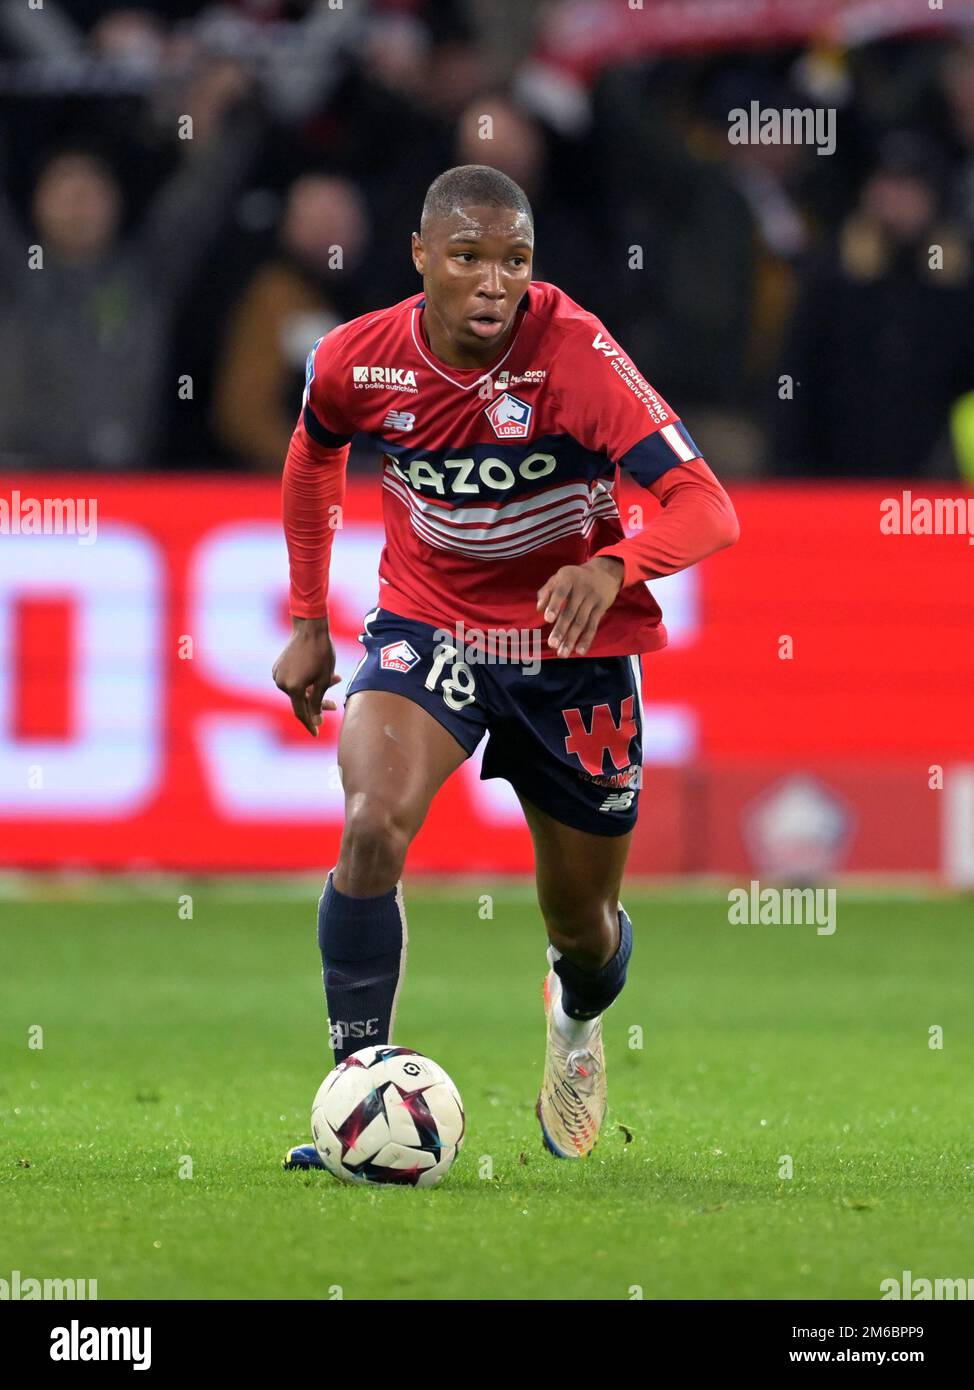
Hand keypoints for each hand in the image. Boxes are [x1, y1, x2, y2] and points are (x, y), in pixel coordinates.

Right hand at [272, 618, 340, 736]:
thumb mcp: (323, 680)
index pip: (301, 713)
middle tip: (333, 706)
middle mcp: (281, 683)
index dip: (310, 724)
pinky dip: (306, 681)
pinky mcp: (278, 667)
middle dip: (318, 704)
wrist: (310, 628)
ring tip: (334, 679)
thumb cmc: (321, 653)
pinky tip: (320, 673)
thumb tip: (315, 721)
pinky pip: (293, 680)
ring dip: (315, 689)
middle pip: (301, 701)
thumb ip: (317, 703)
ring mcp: (278, 674)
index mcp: (293, 688)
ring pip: (298, 690)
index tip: (316, 733)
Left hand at [537, 557, 623, 657]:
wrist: (605, 572)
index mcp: (568, 578)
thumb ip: (547, 591)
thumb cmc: (574, 578)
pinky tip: (579, 651)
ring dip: (572, 639)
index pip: (560, 592)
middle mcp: (581, 588)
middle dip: (561, 629)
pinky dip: (586, 639)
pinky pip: (593, 625)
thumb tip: (539, 608)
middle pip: (571, 612)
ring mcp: (593, 598)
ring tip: (562, 653)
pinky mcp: (602, 608)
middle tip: (552, 644)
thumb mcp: (560, 577)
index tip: (548, 619)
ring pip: (581, 622)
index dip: (554, 605)